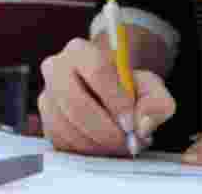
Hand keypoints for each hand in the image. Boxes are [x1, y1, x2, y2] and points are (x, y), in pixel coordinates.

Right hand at [38, 37, 175, 155]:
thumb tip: (142, 125)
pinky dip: (85, 151)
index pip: (97, 71)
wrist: (105, 92)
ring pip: (67, 126)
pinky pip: (61, 142)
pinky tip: (103, 148)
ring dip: (96, 144)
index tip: (131, 124)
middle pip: (75, 103)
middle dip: (104, 130)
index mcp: (81, 51)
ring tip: (119, 147)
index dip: (116, 100)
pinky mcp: (45, 122)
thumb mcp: (150, 87)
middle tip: (126, 143)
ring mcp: (46, 96)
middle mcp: (56, 69)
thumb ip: (156, 102)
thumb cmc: (126, 87)